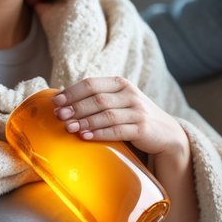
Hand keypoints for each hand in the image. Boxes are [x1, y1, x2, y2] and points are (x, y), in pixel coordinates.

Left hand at [52, 76, 187, 158]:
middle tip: (59, 116)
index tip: (56, 102)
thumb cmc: (134, 116)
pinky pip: (118, 131)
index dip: (72, 92)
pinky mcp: (142, 129)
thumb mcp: (120, 101)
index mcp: (121, 84)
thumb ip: (98, 98)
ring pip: (107, 115)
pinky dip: (100, 134)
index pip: (92, 84)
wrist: (165, 132)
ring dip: (86, 121)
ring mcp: (138, 112)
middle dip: (76, 107)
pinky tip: (86, 137)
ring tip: (69, 127)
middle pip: (98, 99)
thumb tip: (63, 103)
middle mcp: (131, 95)